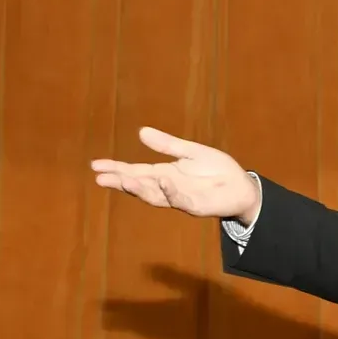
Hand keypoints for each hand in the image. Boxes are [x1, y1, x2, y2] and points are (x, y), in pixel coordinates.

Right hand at [91, 127, 260, 224]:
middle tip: (100, 178)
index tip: (96, 166)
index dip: (116, 169)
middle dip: (121, 182)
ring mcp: (180, 199)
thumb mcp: (190, 152)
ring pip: (156, 196)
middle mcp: (168, 188)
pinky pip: (181, 201)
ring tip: (125, 180)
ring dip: (140, 189)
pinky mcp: (197, 206)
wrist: (242, 186)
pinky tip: (163, 182)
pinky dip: (171, 192)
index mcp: (164, 174)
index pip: (135, 171)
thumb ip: (167, 145)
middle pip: (139, 186)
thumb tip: (141, 131)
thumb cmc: (216, 170)